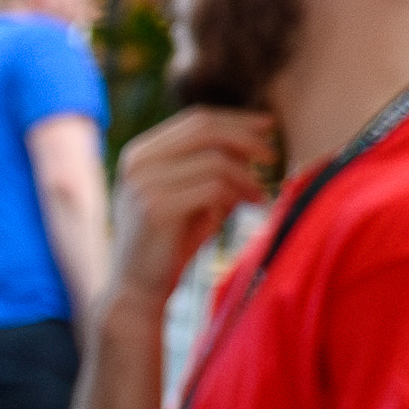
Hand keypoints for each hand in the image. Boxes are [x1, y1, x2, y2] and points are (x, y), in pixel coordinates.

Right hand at [105, 107, 283, 307]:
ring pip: (214, 160)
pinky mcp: (156, 207)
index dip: (236, 120)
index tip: (268, 127)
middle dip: (246, 139)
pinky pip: (213, 187)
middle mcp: (137, 162)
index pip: (196, 119)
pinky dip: (237, 195)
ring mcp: (143, 183)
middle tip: (271, 157)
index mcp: (140, 153)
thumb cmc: (170, 243)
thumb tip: (251, 137)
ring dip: (246, 177)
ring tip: (259, 196)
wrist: (138, 289)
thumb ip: (207, 165)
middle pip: (205, 129)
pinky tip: (247, 208)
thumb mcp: (188, 195)